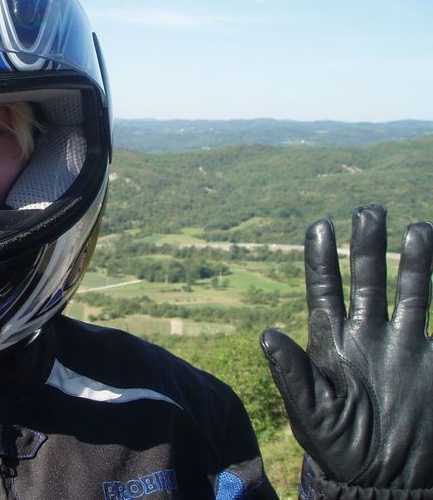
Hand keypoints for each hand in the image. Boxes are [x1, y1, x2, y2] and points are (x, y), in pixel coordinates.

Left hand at [261, 204, 432, 488]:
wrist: (387, 480)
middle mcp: (366, 335)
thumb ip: (291, 375)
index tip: (320, 225)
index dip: (321, 259)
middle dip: (367, 246)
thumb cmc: (339, 448)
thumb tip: (266, 333)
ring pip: (409, 291)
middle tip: (369, 210)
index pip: (323, 291)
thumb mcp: (311, 413)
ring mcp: (403, 345)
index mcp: (331, 342)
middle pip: (367, 279)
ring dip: (413, 261)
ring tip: (416, 228)